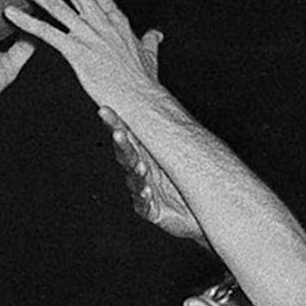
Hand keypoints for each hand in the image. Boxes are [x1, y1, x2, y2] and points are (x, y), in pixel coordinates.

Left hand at [3, 0, 165, 115]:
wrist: (142, 98)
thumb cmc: (144, 82)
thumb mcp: (149, 56)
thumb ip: (149, 42)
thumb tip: (155, 34)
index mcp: (117, 22)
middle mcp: (101, 23)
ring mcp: (88, 35)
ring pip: (56, 5)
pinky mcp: (76, 51)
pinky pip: (46, 32)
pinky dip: (26, 20)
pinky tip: (11, 13)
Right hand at [101, 108, 206, 245]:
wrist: (200, 207)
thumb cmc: (188, 177)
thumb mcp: (179, 152)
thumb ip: (166, 131)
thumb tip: (161, 97)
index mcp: (144, 152)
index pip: (126, 135)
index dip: (115, 123)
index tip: (105, 110)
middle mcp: (140, 169)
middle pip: (127, 154)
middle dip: (122, 145)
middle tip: (119, 134)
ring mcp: (143, 189)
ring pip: (134, 178)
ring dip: (136, 171)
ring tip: (140, 166)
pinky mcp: (150, 209)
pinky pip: (144, 203)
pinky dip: (144, 197)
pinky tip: (146, 192)